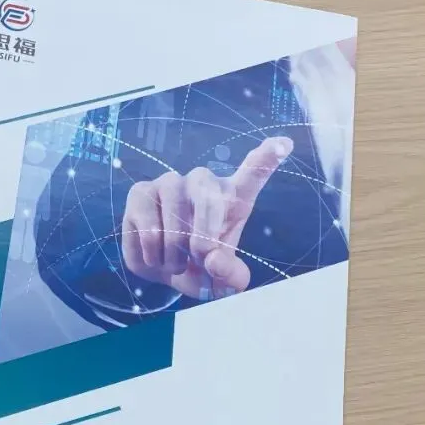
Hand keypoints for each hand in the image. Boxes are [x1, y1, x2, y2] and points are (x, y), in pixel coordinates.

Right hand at [120, 136, 292, 300]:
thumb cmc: (198, 267)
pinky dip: (152, 251)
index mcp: (233, 199)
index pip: (253, 174)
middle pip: (210, 198)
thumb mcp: (219, 280)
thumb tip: (213, 259)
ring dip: (174, 250)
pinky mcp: (141, 191)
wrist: (160, 269)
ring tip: (174, 264)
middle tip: (200, 259)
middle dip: (205, 236)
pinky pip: (147, 224)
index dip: (267, 158)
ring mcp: (170, 183)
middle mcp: (202, 182)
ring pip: (175, 214)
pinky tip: (154, 256)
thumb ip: (228, 275)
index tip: (283, 144)